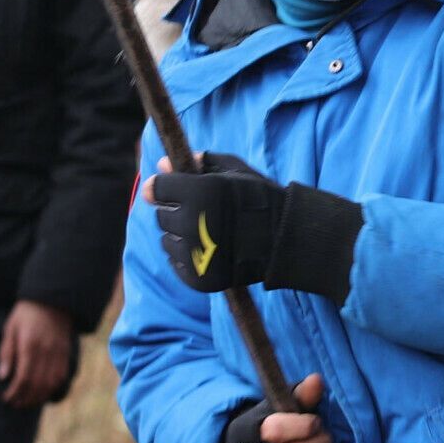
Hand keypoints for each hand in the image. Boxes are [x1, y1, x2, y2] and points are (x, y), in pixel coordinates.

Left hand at [0, 299, 73, 407]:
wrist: (53, 299)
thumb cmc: (26, 314)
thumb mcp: (10, 329)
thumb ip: (7, 353)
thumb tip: (2, 377)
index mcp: (30, 345)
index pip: (24, 377)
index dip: (15, 392)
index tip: (6, 398)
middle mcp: (47, 351)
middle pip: (38, 384)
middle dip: (26, 398)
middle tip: (15, 404)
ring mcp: (59, 353)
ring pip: (51, 383)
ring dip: (39, 396)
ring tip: (28, 402)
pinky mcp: (66, 352)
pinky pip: (61, 376)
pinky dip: (53, 388)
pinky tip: (43, 392)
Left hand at [149, 153, 284, 292]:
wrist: (287, 240)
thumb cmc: (261, 200)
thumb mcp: (235, 171)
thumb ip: (199, 164)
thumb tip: (162, 165)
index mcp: (200, 191)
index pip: (156, 187)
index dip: (165, 186)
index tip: (175, 188)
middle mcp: (193, 223)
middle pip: (161, 215)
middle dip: (177, 211)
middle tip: (204, 212)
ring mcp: (195, 254)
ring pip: (167, 240)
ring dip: (181, 235)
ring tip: (209, 233)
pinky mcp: (198, 278)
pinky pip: (175, 263)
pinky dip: (188, 257)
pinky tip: (210, 249)